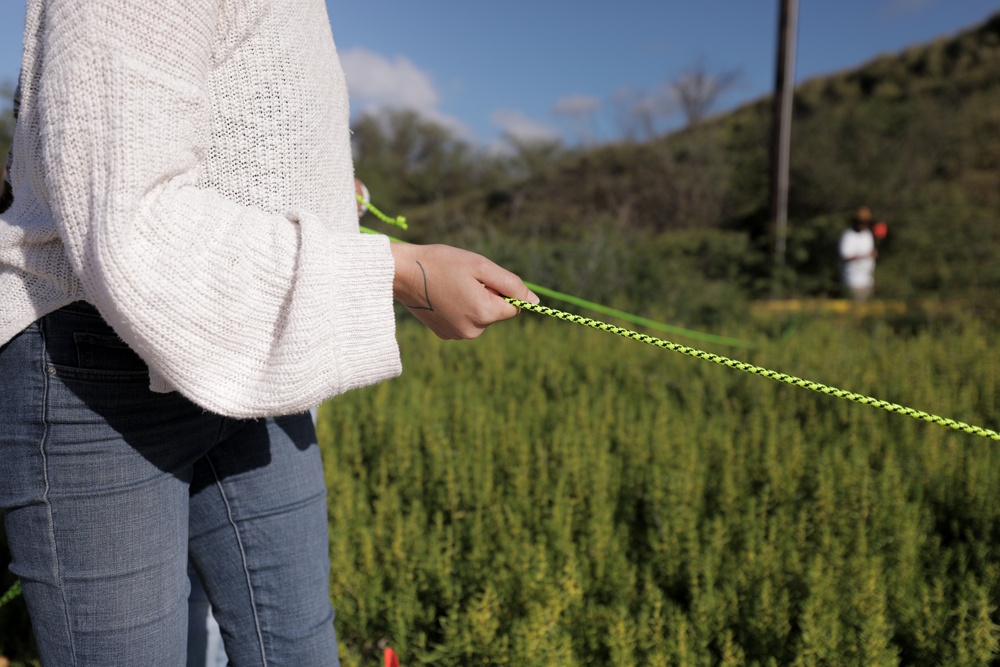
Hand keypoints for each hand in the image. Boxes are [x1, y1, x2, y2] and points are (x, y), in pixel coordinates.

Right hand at [390, 243, 537, 339]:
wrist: (403, 273)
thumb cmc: (443, 264)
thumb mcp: (481, 266)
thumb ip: (511, 284)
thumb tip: (535, 302)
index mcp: (485, 314)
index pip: (513, 307)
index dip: (501, 290)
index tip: (482, 279)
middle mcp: (473, 331)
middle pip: (495, 313)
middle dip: (487, 296)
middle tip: (463, 281)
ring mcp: (457, 335)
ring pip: (480, 317)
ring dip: (473, 302)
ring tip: (451, 287)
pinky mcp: (445, 334)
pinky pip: (464, 321)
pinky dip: (459, 309)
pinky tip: (443, 296)